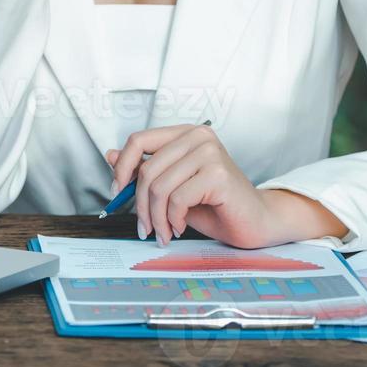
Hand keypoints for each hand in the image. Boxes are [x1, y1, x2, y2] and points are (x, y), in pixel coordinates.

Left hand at [106, 124, 280, 248]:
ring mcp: (209, 152)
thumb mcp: (173, 187)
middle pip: (147, 169)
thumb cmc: (216, 206)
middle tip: (145, 228)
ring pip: (160, 187)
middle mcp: (198, 136)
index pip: (139, 140)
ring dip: (157, 218)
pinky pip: (178, 199)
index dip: (122, 167)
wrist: (256, 222)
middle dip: (140, 205)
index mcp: (185, 134)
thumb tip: (111, 155)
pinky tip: (180, 228)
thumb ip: (145, 170)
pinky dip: (173, 220)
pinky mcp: (218, 174)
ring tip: (163, 232)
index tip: (116, 191)